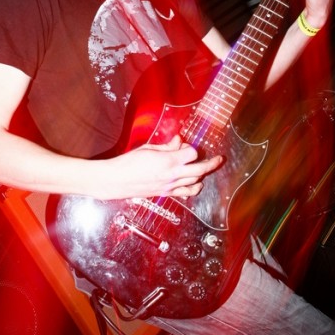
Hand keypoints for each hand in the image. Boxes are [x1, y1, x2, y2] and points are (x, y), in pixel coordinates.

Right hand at [101, 134, 222, 199]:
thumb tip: (178, 140)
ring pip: (195, 182)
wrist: (116, 180)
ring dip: (201, 175)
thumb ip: (167, 146)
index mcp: (168, 161)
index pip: (192, 153)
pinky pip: (185, 193)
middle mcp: (172, 175)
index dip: (191, 148)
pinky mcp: (165, 194)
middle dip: (211, 163)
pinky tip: (195, 184)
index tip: (185, 145)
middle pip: (200, 170)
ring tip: (203, 169)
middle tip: (218, 159)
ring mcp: (169, 187)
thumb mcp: (148, 148)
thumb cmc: (129, 163)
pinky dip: (193, 188)